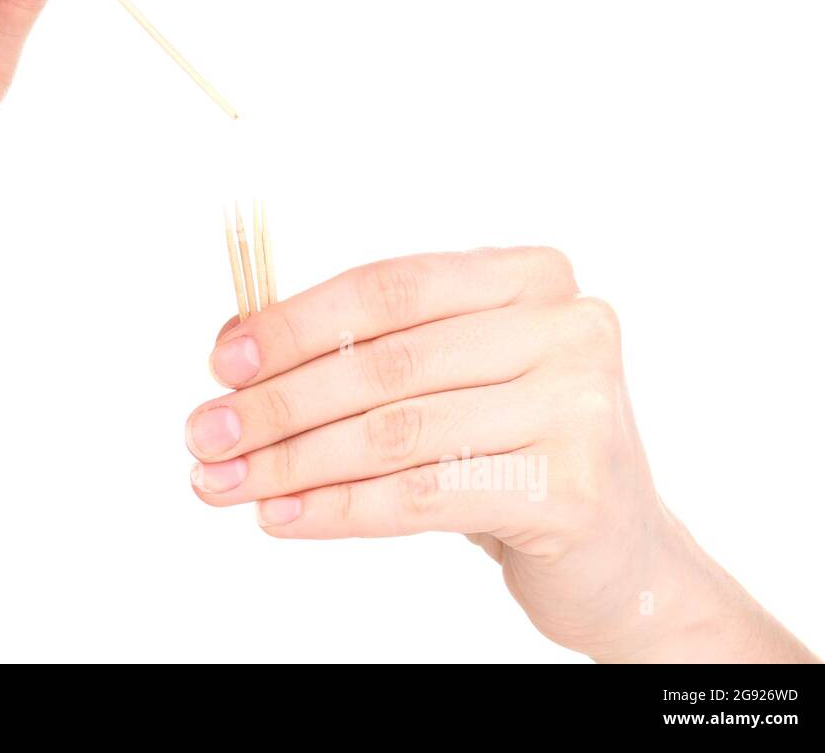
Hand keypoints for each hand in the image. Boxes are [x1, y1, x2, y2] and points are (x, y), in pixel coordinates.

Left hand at [187, 248, 816, 661]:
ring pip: (398, 432)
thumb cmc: (512, 447)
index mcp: (529, 276)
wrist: (617, 549)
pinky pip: (425, 496)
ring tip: (229, 481)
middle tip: (207, 434)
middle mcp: (565, 326)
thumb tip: (237, 348)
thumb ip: (364, 352)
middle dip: (279, 403)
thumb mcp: (449, 379)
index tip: (223, 361)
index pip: (389, 287)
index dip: (296, 323)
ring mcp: (579, 405)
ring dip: (295, 461)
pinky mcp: (571, 487)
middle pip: (387, 362)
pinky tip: (285, 515)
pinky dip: (341, 509)